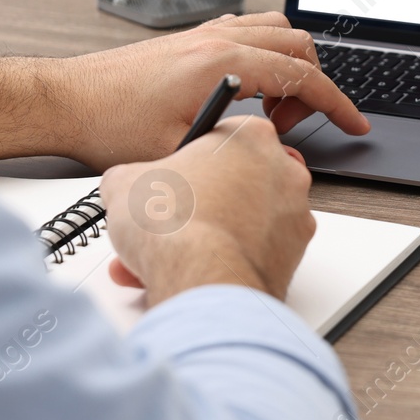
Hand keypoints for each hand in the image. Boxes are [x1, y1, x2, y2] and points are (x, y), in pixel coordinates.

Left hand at [0, 12, 368, 170]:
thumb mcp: (180, 152)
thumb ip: (236, 152)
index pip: (302, 76)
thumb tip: (275, 158)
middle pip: (298, 48)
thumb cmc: (109, 123)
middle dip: (311, 90)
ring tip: (269, 112)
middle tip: (290, 129)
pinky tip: (246, 92)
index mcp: (222, 62)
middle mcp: (218, 38)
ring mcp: (205, 34)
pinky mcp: (192, 39)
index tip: (353, 124)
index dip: (336, 104)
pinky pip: (250, 33)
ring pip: (277, 32)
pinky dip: (265, 58)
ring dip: (289, 69)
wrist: (67, 101)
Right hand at [101, 117, 315, 303]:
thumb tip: (127, 186)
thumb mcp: (126, 182)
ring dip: (207, 237)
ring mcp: (294, 216)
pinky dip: (226, 262)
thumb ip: (133, 175)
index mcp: (250, 137)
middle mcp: (283, 172)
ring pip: (244, 221)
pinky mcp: (294, 257)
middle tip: (167, 222)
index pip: (220, 139)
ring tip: (166, 256)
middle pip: (235, 182)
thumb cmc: (177, 225)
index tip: (175, 178)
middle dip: (198, 204)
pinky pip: (254, 253)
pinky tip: (190, 272)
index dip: (190, 162)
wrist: (201, 281)